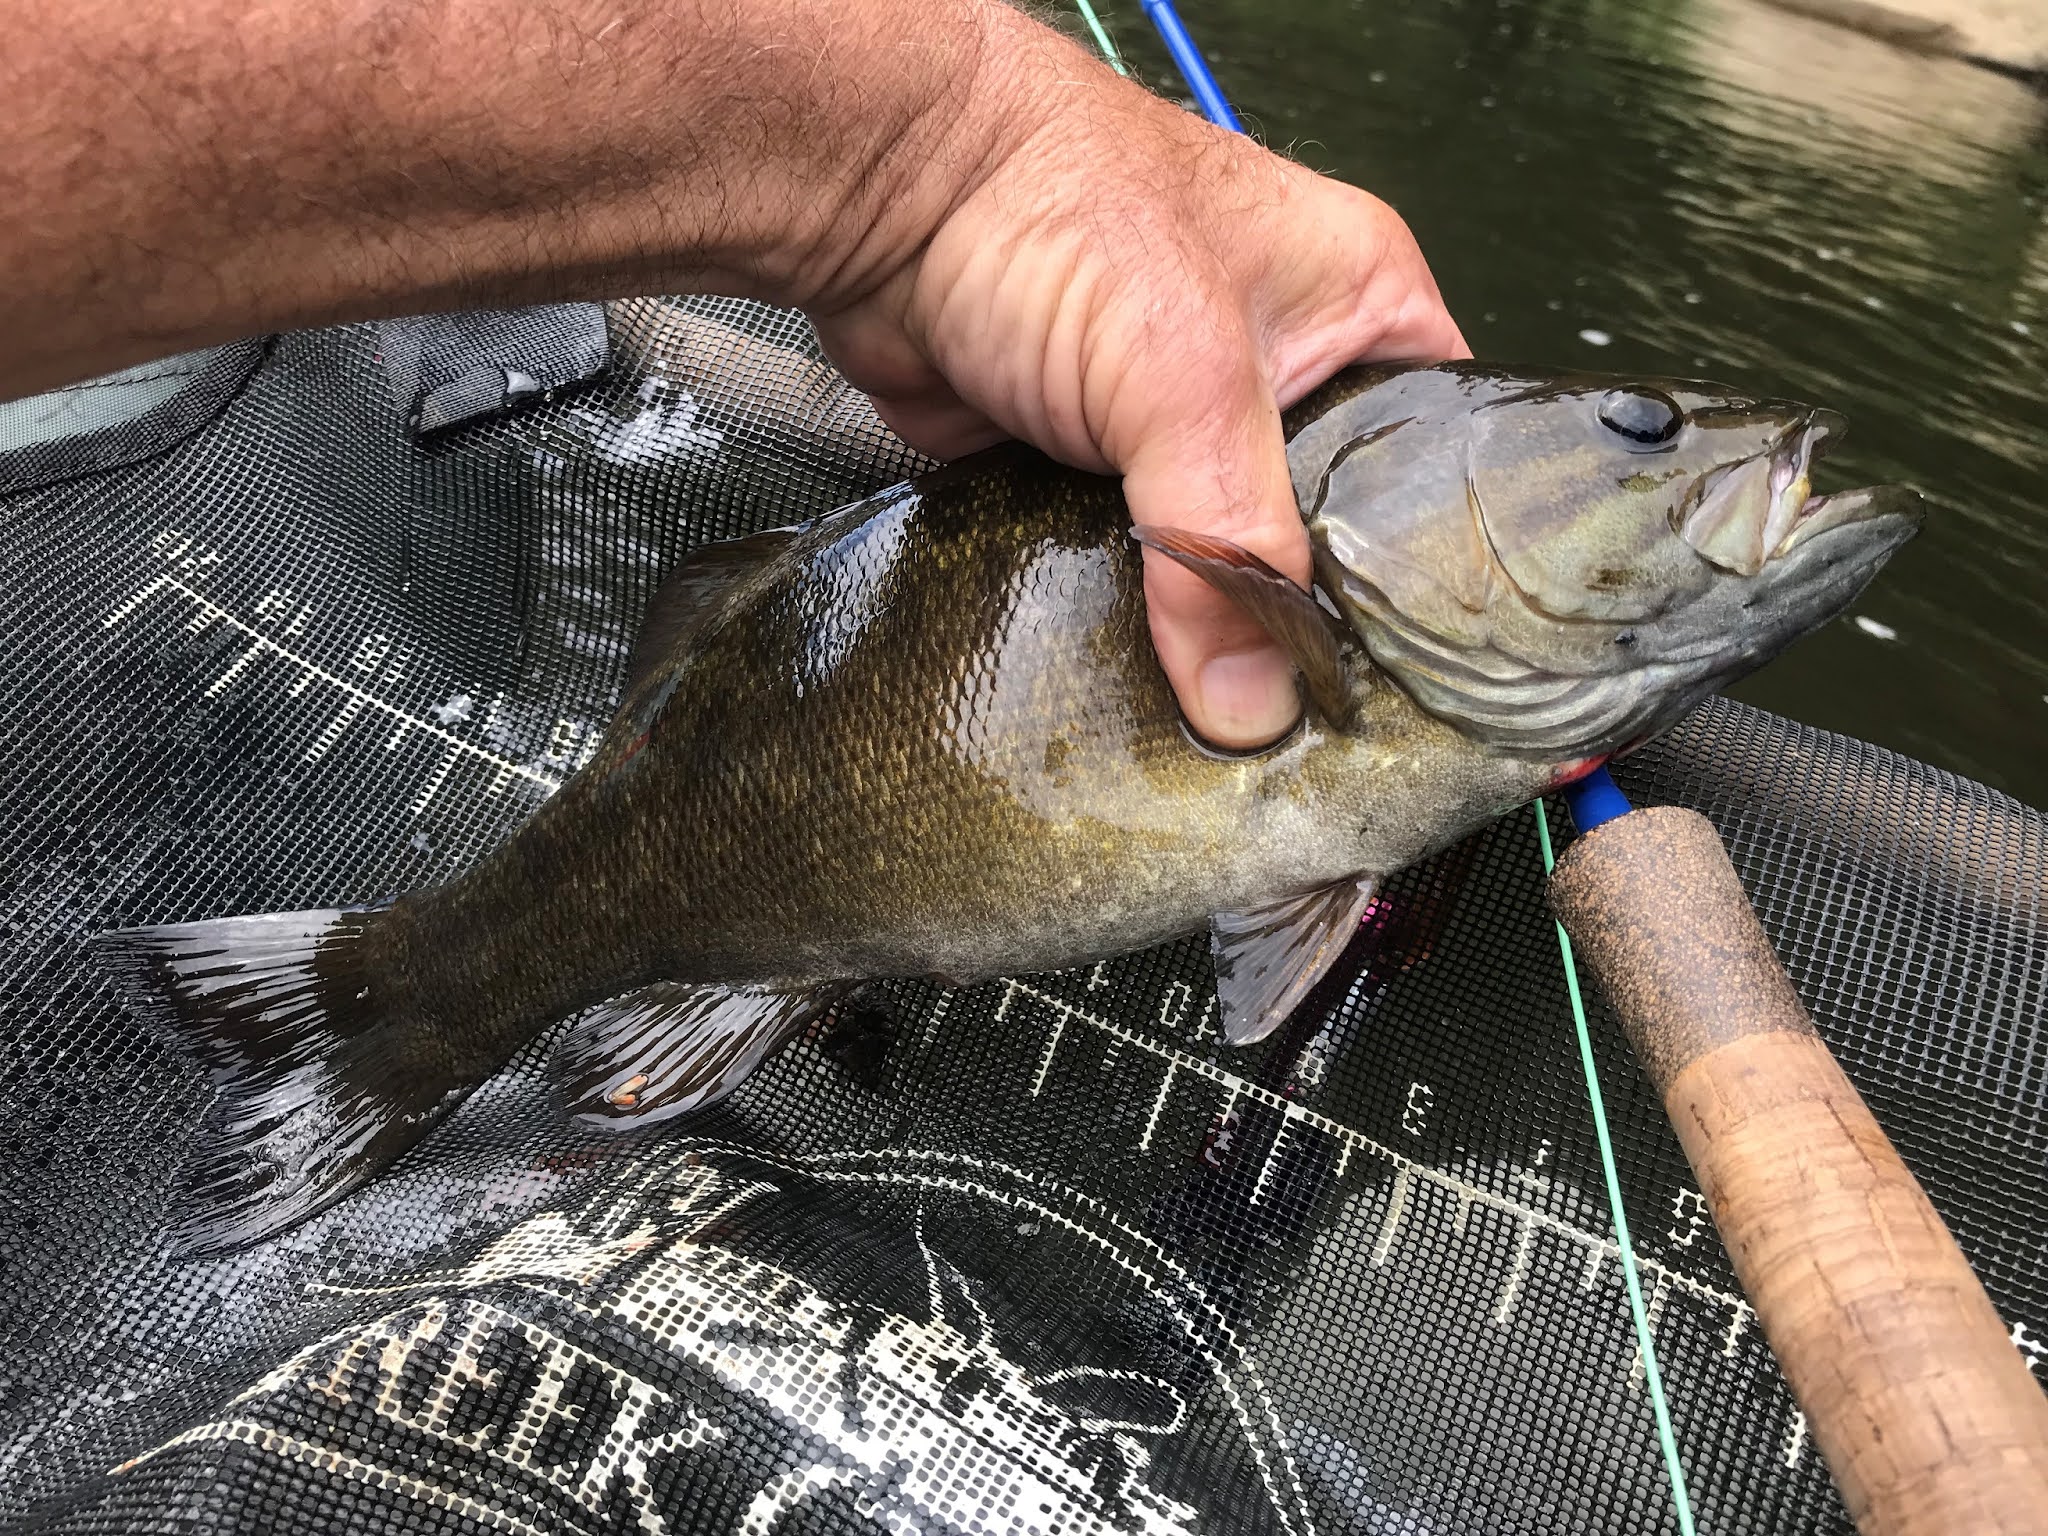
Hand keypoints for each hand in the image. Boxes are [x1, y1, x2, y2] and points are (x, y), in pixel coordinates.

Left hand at [809, 13, 1466, 747]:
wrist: (882, 201)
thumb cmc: (1050, 205)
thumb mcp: (1185, 377)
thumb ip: (1228, 541)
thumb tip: (1251, 700)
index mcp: (1357, 308)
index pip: (1432, 462)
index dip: (1420, 567)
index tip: (1399, 672)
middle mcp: (1278, 368)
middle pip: (1319, 533)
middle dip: (1297, 615)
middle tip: (1298, 714)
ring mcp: (1175, 425)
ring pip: (1217, 561)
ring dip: (1200, 628)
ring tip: (1216, 715)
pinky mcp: (1087, 472)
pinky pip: (1128, 572)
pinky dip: (1122, 617)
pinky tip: (1129, 671)